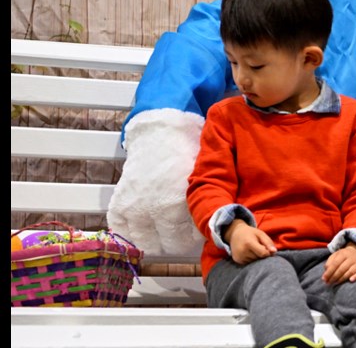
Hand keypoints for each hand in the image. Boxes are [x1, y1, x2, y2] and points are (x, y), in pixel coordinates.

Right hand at [107, 109, 206, 254]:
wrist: (159, 134)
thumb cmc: (186, 153)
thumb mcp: (202, 178)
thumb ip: (203, 203)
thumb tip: (212, 223)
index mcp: (181, 203)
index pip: (191, 238)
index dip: (196, 237)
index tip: (197, 233)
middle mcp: (157, 210)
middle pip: (169, 245)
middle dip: (177, 242)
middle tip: (180, 235)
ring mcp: (136, 208)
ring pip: (145, 242)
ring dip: (154, 240)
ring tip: (161, 234)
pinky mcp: (121, 203)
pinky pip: (122, 229)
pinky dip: (130, 231)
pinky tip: (141, 227)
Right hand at [225, 220, 276, 264]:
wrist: (235, 233)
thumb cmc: (250, 233)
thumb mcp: (260, 234)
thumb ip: (268, 242)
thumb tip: (274, 252)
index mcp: (249, 243)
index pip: (263, 253)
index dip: (267, 252)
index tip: (267, 248)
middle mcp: (242, 252)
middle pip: (259, 258)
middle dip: (262, 255)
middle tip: (259, 247)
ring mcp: (239, 257)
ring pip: (254, 262)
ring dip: (257, 257)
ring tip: (254, 249)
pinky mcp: (237, 261)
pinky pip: (249, 263)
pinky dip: (252, 259)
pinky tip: (249, 253)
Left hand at [323, 242, 355, 284]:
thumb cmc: (344, 256)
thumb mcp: (336, 255)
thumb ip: (330, 262)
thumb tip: (326, 270)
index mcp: (343, 254)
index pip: (335, 264)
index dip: (329, 272)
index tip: (324, 279)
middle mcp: (351, 258)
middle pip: (342, 268)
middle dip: (334, 277)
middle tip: (329, 283)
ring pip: (350, 271)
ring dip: (342, 278)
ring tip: (336, 283)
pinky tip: (351, 280)